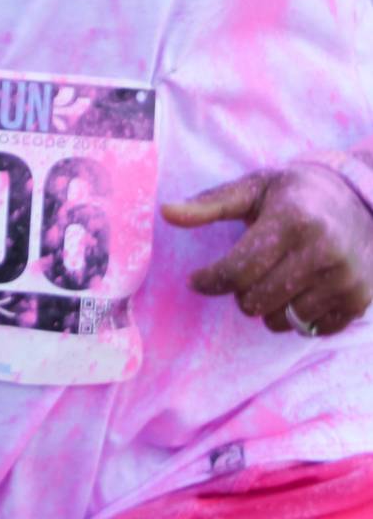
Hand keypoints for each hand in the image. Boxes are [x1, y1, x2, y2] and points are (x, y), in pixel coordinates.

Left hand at [161, 165, 372, 337]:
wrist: (359, 200)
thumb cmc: (294, 194)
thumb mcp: (252, 189)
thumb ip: (208, 205)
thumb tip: (166, 212)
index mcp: (292, 219)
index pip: (238, 270)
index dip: (209, 280)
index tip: (196, 280)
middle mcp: (323, 249)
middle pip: (255, 300)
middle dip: (239, 291)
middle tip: (246, 271)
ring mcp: (345, 278)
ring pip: (281, 321)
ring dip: (266, 306)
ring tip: (273, 278)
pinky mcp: (359, 300)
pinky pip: (310, 330)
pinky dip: (294, 317)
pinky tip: (298, 289)